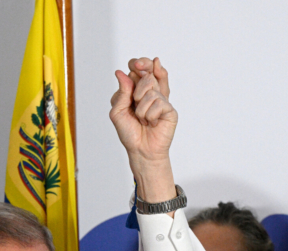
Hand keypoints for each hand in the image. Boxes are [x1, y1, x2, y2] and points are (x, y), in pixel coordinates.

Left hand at [110, 57, 177, 202]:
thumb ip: (121, 93)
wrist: (140, 150)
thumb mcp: (117, 112)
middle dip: (139, 85)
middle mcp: (150, 92)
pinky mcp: (170, 109)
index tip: (136, 66)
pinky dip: (150, 116)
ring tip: (143, 119)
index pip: (139, 68)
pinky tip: (152, 123)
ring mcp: (162, 100)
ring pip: (150, 89)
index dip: (138, 63)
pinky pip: (158, 103)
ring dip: (141, 108)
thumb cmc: (129, 132)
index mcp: (137, 89)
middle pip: (147, 74)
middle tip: (136, 98)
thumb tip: (121, 73)